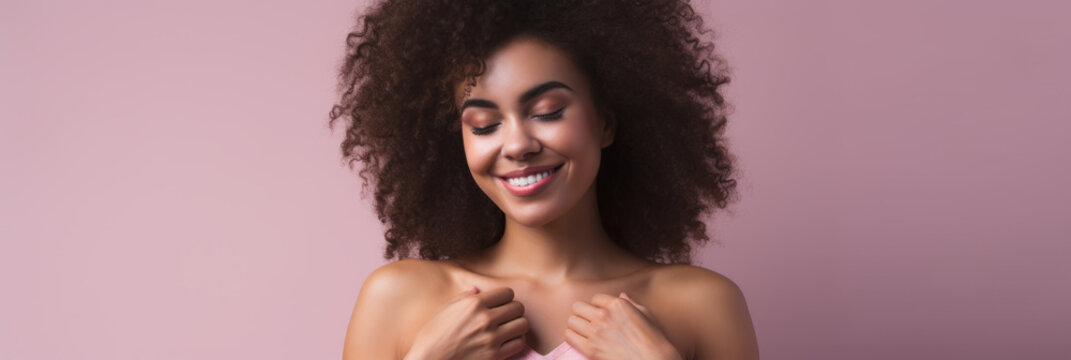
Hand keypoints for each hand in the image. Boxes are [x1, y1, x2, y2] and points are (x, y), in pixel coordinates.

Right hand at [405, 286, 529, 359]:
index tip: (500, 303)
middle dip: (513, 310)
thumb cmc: (432, 336)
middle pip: (518, 307)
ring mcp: (491, 338)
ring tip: (509, 328)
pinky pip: (519, 343)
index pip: (508, 292)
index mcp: (474, 304)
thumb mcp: (443, 310)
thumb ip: (463, 298)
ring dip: (517, 325)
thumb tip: (476, 289)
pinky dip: (516, 341)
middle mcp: (485, 319)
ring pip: (523, 325)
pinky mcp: (495, 355)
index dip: (505, 297)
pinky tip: (507, 341)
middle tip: (506, 316)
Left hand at [565, 292, 682, 359]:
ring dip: (576, 325)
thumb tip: (622, 295)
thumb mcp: (646, 314)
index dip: (597, 307)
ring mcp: (596, 332)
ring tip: (582, 331)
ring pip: (571, 321)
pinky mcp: (590, 348)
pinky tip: (579, 340)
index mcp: (617, 304)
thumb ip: (631, 303)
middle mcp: (604, 315)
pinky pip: (569, 336)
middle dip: (583, 313)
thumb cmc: (653, 339)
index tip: (600, 314)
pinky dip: (572, 337)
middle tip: (587, 321)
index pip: (595, 299)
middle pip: (578, 307)